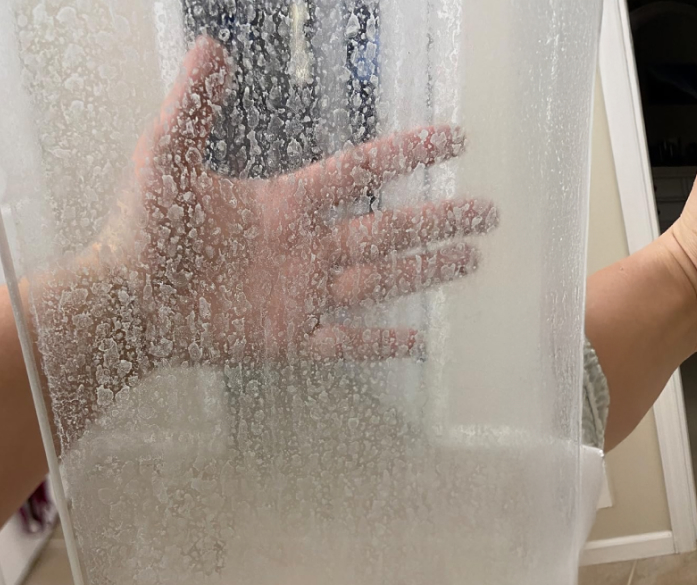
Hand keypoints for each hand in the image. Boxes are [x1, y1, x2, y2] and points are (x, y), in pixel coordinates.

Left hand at [93, 37, 493, 365]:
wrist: (125, 302)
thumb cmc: (142, 230)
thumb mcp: (165, 158)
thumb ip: (194, 107)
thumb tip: (212, 46)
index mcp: (289, 203)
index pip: (361, 172)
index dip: (407, 155)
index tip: (453, 140)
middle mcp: (309, 247)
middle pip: (390, 229)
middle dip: (439, 219)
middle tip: (487, 211)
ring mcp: (305, 293)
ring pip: (382, 280)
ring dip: (427, 269)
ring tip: (472, 259)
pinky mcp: (291, 337)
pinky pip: (345, 341)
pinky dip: (379, 341)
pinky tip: (418, 338)